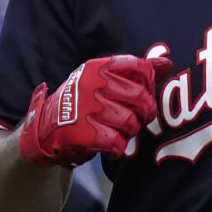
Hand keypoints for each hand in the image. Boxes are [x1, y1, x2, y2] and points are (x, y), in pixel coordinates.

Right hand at [18, 54, 172, 166]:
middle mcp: (92, 84)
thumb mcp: (102, 80)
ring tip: (118, 132)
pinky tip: (109, 145)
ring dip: (129, 132)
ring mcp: (87, 108)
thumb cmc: (81, 103)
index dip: (149, 85)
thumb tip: (168, 63)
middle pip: (141, 98)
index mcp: (98, 67)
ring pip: (131, 123)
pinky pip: (118, 143)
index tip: (142, 94)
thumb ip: (135, 71)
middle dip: (144, 113)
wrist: (44, 130)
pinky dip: (117, 148)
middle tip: (136, 119)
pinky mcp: (83, 133)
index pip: (140, 68)